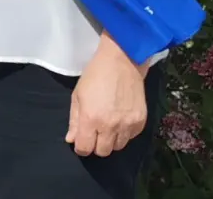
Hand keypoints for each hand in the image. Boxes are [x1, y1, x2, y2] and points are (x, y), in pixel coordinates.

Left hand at [66, 41, 148, 157]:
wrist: (122, 61)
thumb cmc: (95, 75)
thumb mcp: (78, 95)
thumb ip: (74, 120)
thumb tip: (71, 140)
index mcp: (91, 119)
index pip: (85, 148)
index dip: (81, 147)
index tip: (81, 140)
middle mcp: (110, 126)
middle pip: (103, 152)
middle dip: (96, 145)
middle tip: (95, 132)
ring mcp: (127, 125)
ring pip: (118, 147)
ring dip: (111, 140)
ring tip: (108, 125)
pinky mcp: (141, 121)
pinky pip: (131, 137)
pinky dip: (124, 133)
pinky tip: (120, 119)